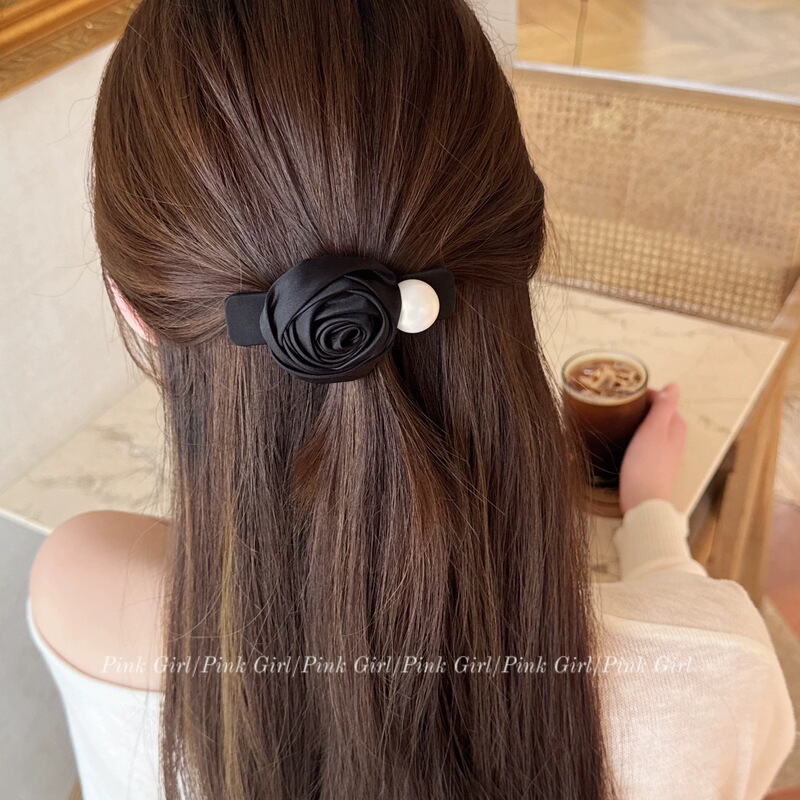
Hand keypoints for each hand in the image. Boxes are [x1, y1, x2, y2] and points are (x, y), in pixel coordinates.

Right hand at [618, 383, 686, 513]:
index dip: (645, 394)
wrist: (643, 501)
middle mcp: (674, 438)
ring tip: (618, 418)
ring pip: (652, 428)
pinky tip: (624, 439)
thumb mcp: (655, 430)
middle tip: (619, 403)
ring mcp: (664, 453)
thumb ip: (664, 406)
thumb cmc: (647, 465)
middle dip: (641, 406)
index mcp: (676, 426)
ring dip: (638, 421)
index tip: (625, 392)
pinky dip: (636, 435)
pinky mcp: (653, 464)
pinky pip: (646, 442)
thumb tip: (673, 385)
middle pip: (658, 414)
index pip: (663, 400)